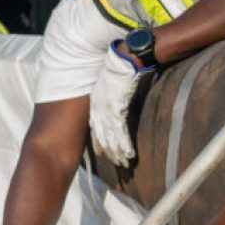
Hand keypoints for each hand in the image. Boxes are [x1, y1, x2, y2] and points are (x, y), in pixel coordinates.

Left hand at [89, 42, 149, 165]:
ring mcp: (108, 112)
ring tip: (124, 165)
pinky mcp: (118, 110)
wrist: (123, 59)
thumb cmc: (118, 68)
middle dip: (110, 153)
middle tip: (116, 165)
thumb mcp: (108, 84)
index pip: (96, 129)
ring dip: (118, 153)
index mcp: (96, 104)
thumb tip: (116, 101)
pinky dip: (125, 145)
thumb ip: (110, 95)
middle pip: (103, 138)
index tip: (101, 155)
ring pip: (112, 139)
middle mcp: (99, 110)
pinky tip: (128, 155)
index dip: (98, 143)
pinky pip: (121, 132)